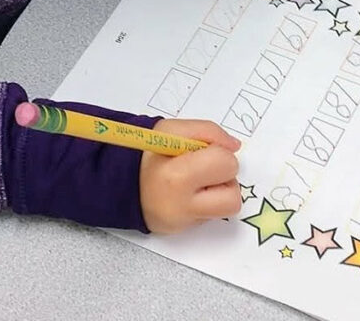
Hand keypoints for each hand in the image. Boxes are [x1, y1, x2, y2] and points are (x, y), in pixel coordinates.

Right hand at [140, 119, 241, 233]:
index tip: (204, 150)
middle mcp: (183, 205)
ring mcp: (186, 222)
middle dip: (224, 175)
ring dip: (221, 190)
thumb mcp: (171, 130)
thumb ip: (206, 131)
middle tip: (205, 166)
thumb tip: (234, 146)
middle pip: (233, 194)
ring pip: (229, 207)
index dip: (219, 152)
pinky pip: (214, 215)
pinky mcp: (187, 230)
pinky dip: (208, 201)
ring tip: (201, 180)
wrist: (125, 183)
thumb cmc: (150, 154)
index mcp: (177, 176)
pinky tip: (190, 192)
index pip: (224, 163)